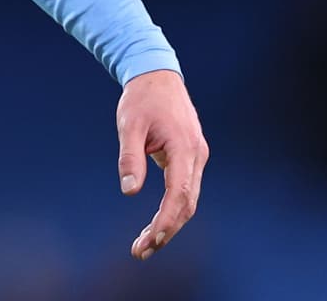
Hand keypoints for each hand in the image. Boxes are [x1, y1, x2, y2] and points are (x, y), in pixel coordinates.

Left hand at [116, 68, 208, 260]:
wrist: (157, 76)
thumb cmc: (141, 98)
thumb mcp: (129, 124)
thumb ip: (130, 156)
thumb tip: (129, 191)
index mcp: (185, 148)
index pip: (180, 194)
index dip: (167, 220)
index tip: (150, 240)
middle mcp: (197, 156)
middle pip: (187, 204)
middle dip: (166, 230)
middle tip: (141, 251)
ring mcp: (197, 158)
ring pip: (188, 200)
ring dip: (169, 223)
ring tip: (145, 244)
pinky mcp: (190, 158)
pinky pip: (185, 190)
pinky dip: (172, 209)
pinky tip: (157, 223)